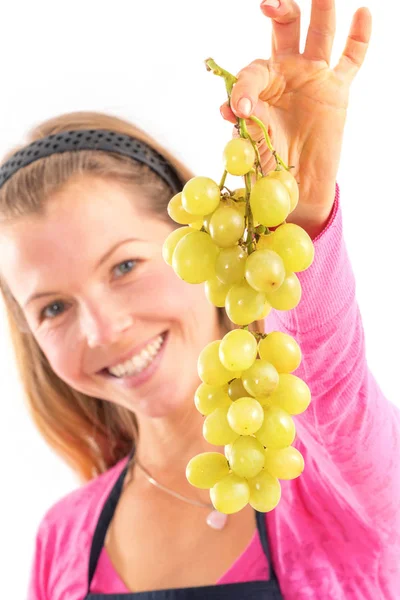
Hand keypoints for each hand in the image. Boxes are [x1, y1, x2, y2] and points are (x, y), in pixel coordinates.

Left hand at [221, 0, 371, 237]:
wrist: (296, 186)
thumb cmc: (269, 166)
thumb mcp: (254, 147)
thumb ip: (245, 125)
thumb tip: (228, 109)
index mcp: (259, 86)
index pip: (252, 73)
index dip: (243, 89)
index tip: (238, 111)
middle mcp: (285, 73)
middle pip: (284, 31)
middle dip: (279, 11)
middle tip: (269, 4)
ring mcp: (314, 77)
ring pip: (319, 34)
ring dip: (321, 10)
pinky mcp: (337, 89)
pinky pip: (351, 60)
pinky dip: (359, 39)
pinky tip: (363, 14)